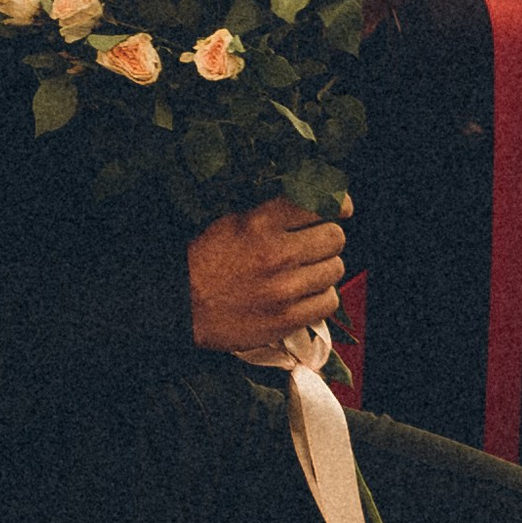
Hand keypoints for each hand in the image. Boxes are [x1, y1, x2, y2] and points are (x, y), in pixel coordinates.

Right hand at [189, 194, 344, 351]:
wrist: (179, 305)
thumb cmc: (204, 260)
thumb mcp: (233, 222)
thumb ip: (273, 214)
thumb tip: (313, 206)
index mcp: (261, 224)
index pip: (318, 204)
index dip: (336, 204)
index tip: (342, 208)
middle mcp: (277, 254)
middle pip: (334, 238)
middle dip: (328, 239)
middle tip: (316, 246)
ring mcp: (284, 289)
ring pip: (335, 270)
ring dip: (325, 269)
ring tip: (307, 272)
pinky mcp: (286, 319)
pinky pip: (328, 302)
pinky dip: (322, 297)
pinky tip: (307, 294)